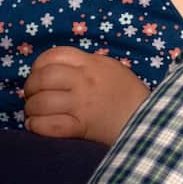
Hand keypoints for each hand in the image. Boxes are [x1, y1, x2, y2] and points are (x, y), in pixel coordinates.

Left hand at [23, 47, 150, 145]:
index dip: (38, 66)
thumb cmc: (130, 96)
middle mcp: (84, 81)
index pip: (54, 56)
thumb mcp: (111, 69)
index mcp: (92, 63)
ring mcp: (82, 104)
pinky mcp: (82, 127)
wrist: (152, 123)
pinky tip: (36, 126)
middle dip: (30, 88)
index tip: (37, 76)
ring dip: (31, 109)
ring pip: (41, 102)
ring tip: (33, 113)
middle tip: (31, 97)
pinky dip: (37, 126)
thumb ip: (86, 66)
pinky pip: (50, 125)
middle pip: (42, 78)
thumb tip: (57, 71)